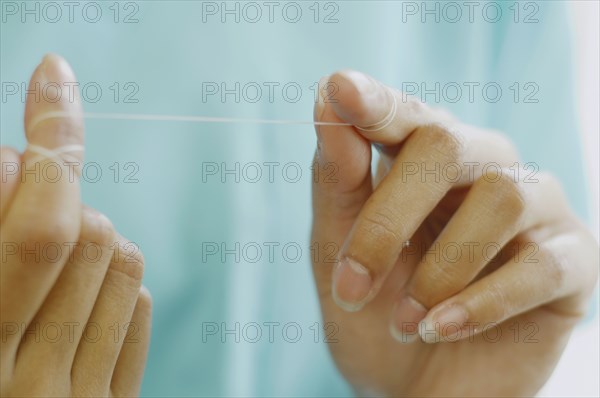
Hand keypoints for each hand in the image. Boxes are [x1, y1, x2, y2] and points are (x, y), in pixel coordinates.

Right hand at [0, 55, 150, 396]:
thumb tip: (20, 163)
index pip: (39, 233)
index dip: (51, 142)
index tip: (55, 78)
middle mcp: (25, 381)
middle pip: (88, 236)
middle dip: (59, 188)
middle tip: (29, 185)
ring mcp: (76, 397)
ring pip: (122, 258)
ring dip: (89, 230)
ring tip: (51, 250)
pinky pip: (139, 302)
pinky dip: (114, 274)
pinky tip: (80, 286)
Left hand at [311, 70, 597, 396]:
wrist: (417, 391)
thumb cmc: (375, 314)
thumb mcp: (339, 250)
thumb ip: (338, 179)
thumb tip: (327, 97)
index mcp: (425, 160)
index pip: (405, 114)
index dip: (376, 102)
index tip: (343, 89)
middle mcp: (485, 168)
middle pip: (447, 144)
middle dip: (388, 219)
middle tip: (352, 285)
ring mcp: (536, 210)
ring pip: (500, 198)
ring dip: (438, 270)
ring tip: (403, 323)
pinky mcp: (573, 261)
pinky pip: (539, 264)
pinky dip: (481, 303)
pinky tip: (439, 330)